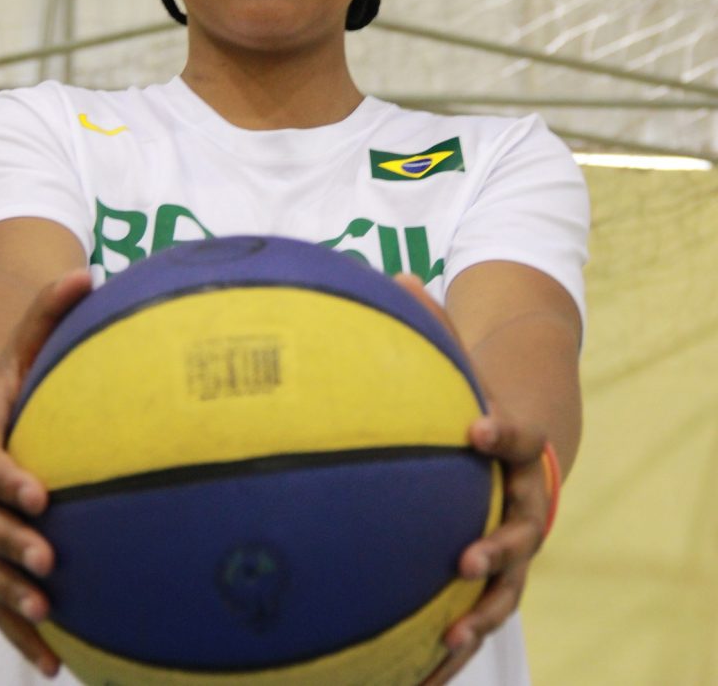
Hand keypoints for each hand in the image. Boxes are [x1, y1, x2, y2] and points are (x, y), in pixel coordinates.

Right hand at [0, 269, 92, 677]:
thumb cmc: (16, 382)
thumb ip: (50, 312)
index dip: (5, 481)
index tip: (39, 494)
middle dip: (10, 545)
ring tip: (49, 611)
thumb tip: (88, 271)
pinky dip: (20, 631)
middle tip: (50, 559)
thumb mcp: (27, 344)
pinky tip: (54, 662)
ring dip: (11, 595)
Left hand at [393, 274, 551, 684]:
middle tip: (463, 559)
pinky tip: (421, 672)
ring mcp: (516, 541)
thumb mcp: (465, 360)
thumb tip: (392, 275)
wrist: (529, 441)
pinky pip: (482, 612)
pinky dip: (460, 639)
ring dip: (482, 613)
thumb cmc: (480, 396)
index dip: (498, 429)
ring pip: (510, 585)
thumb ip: (434, 327)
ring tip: (449, 641)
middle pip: (524, 527)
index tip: (472, 427)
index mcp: (513, 443)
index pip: (513, 433)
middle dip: (498, 546)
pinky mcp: (499, 572)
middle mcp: (523, 497)